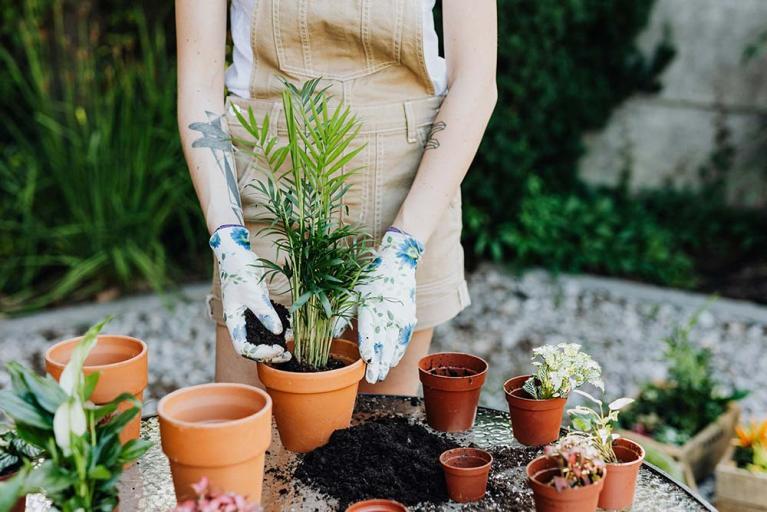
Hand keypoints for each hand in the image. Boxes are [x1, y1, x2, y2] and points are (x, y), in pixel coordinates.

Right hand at [210, 225, 289, 362]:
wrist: (237, 254)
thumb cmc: (240, 272)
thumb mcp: (254, 293)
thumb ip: (265, 313)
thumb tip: (277, 332)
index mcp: (234, 321)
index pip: (244, 348)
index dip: (260, 353)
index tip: (278, 349)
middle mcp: (241, 322)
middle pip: (254, 346)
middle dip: (270, 352)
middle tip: (287, 353)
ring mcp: (250, 315)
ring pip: (262, 337)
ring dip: (276, 342)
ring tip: (291, 342)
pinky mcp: (259, 308)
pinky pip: (269, 323)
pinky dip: (279, 328)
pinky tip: (291, 328)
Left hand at [356, 228, 423, 382]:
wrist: (398, 264)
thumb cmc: (370, 279)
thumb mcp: (352, 292)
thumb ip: (342, 314)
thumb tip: (330, 335)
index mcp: (371, 307)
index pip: (370, 331)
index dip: (368, 348)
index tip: (366, 361)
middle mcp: (387, 314)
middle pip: (383, 343)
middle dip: (379, 363)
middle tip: (373, 379)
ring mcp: (400, 317)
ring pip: (394, 344)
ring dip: (388, 361)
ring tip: (381, 375)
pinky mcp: (409, 318)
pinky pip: (404, 339)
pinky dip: (398, 352)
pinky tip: (393, 362)